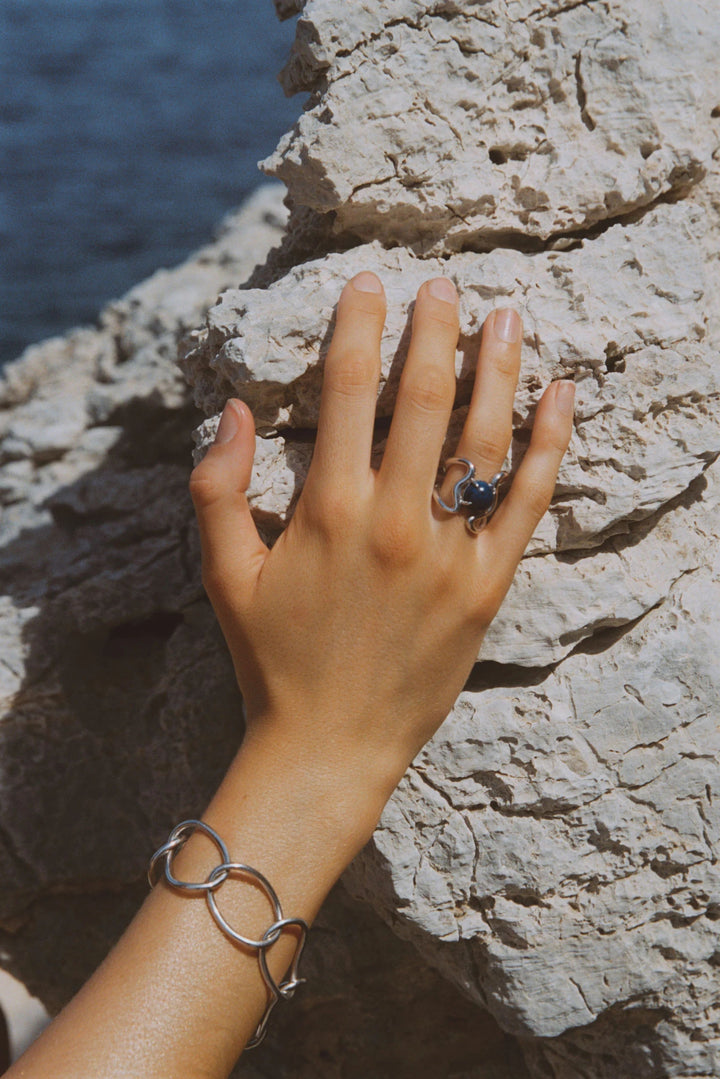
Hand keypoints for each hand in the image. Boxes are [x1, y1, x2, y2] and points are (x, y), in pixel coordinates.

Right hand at [189, 272, 573, 799]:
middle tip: (444, 285)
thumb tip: (233, 408)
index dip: (358, 325)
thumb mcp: (222, 574)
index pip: (344, 389)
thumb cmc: (271, 659)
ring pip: (483, 439)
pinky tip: (563, 395)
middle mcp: (394, 520)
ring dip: (497, 368)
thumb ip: (217, 486)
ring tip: (507, 315)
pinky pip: (530, 504)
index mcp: (328, 509)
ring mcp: (448, 553)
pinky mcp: (487, 587)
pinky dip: (551, 445)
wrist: (329, 747)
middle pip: (421, 399)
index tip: (370, 283)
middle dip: (433, 330)